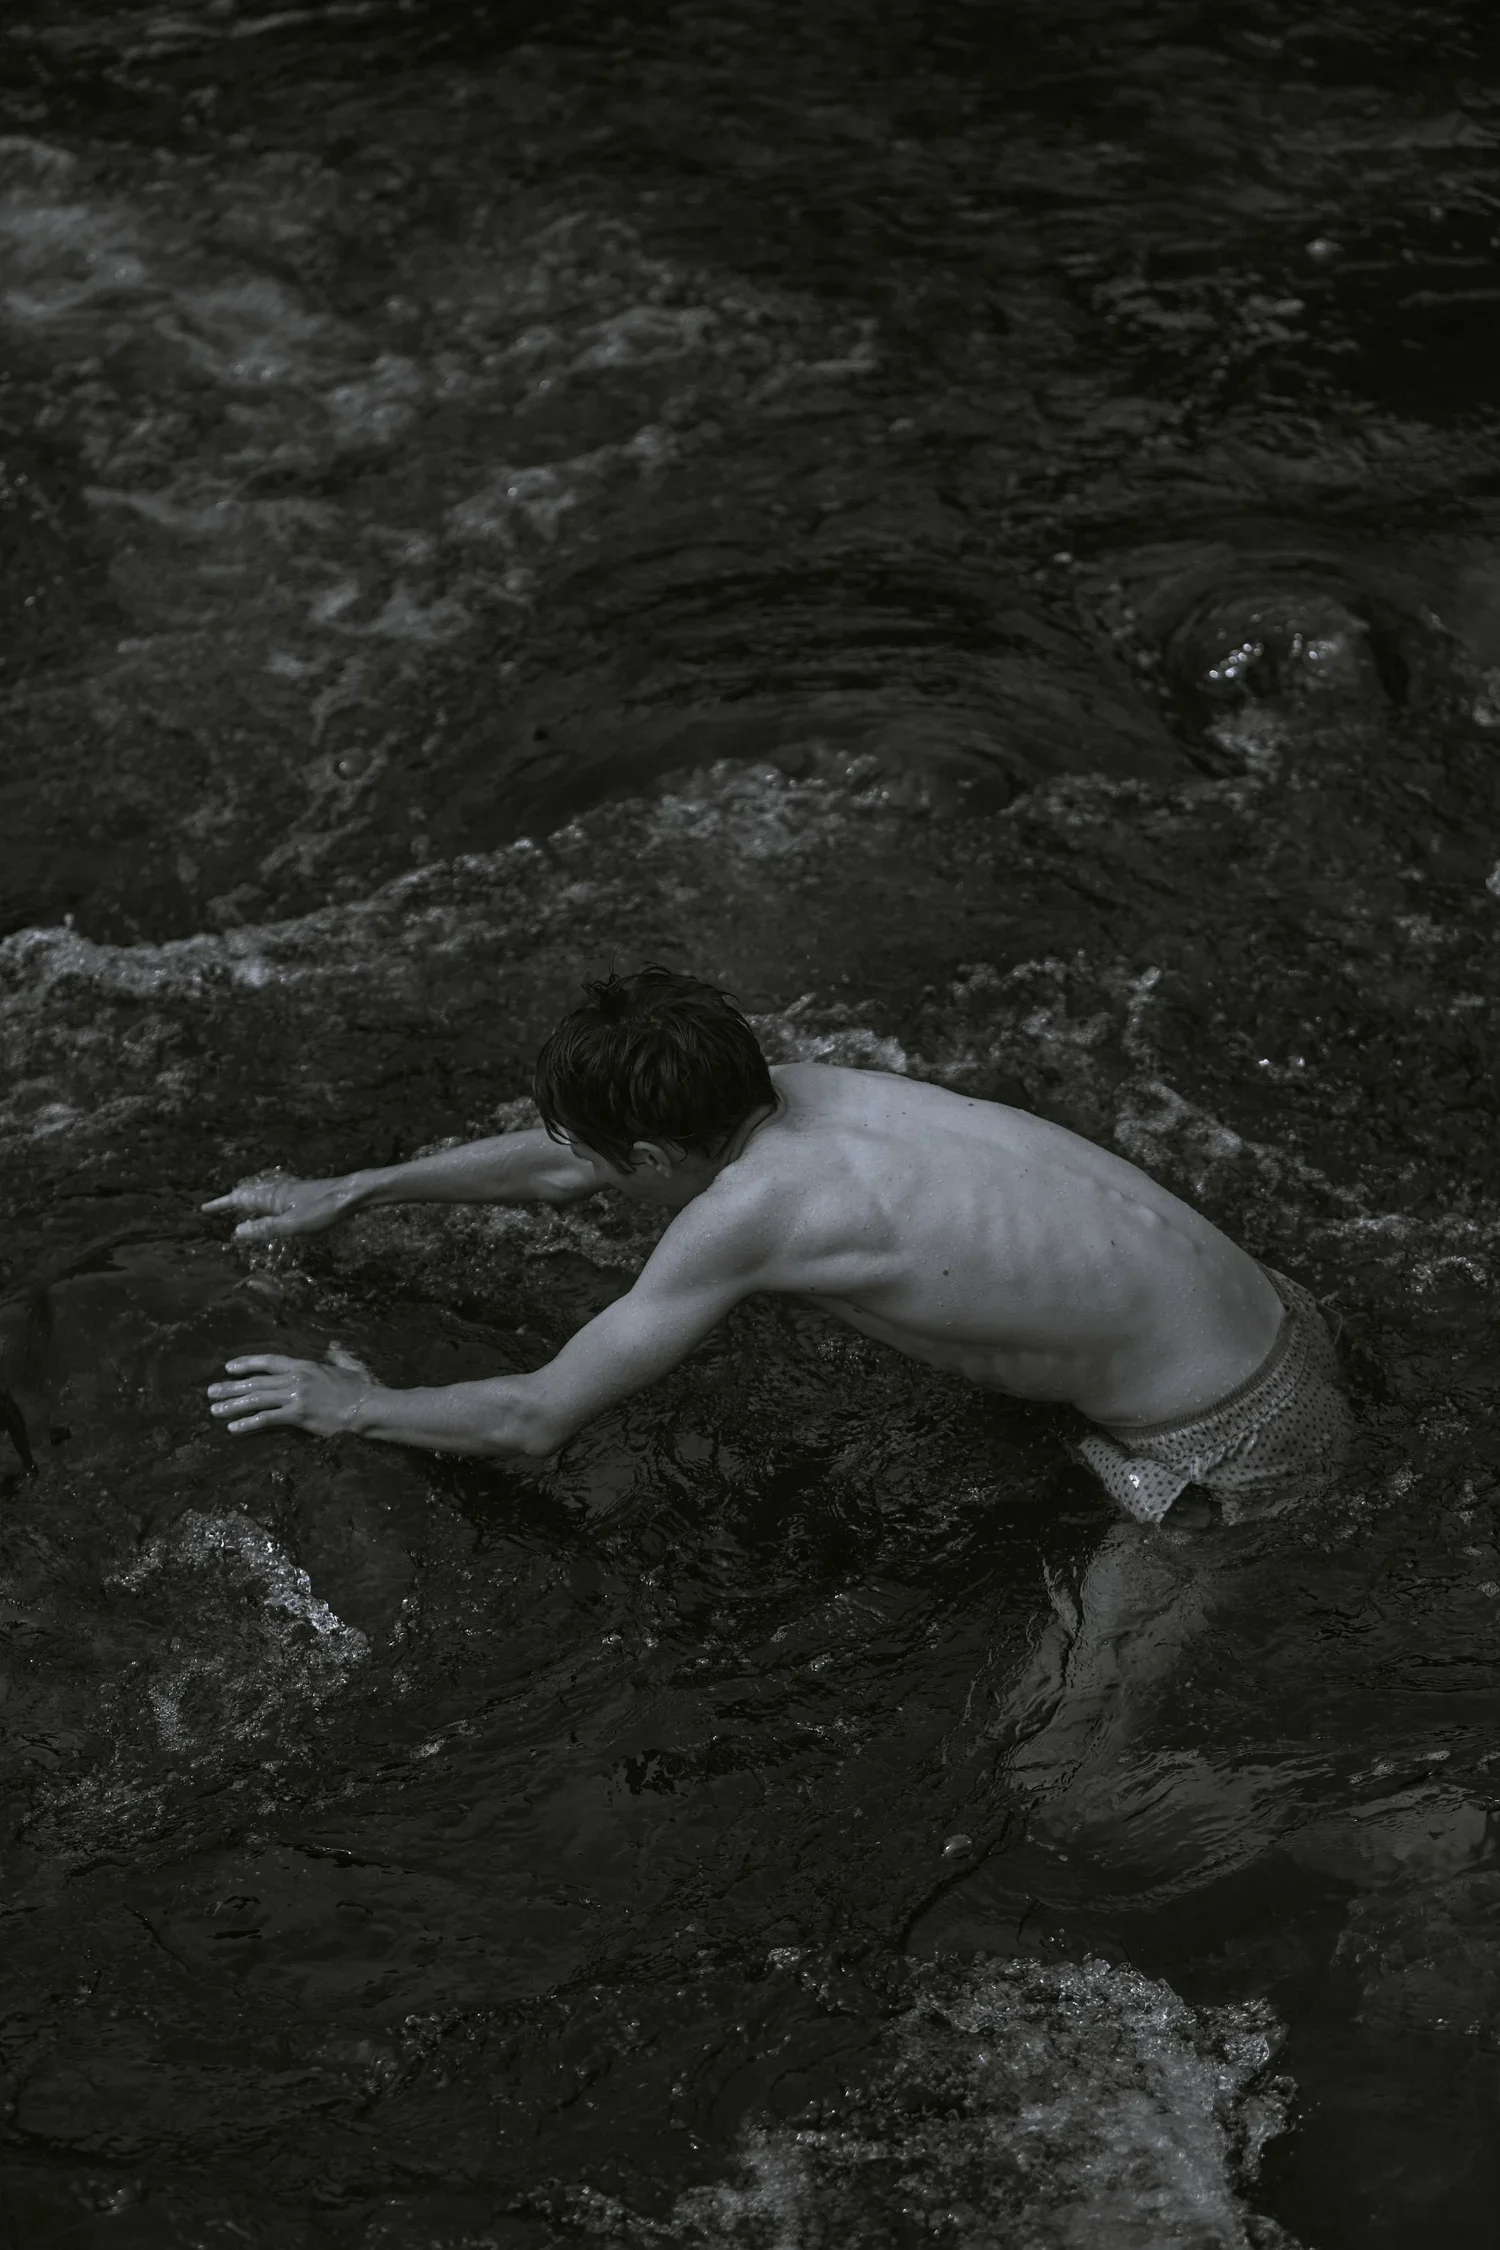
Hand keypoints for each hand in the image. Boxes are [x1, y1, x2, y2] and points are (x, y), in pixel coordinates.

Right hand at [202, 1173, 359, 1241]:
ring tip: (238, 1207)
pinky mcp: (301, 1193)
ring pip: (260, 1194)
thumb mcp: (293, 1225)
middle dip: (231, 1201)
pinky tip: (270, 1207)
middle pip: (247, 1194)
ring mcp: (290, 1191)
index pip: (239, 1199)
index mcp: (271, 1197)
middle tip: (218, 1207)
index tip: (204, 1208)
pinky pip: (273, 1197)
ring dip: (246, 1200)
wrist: (351, 1194)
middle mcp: (277, 1191)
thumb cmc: (323, 1210)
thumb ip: (265, 1229)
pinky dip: (262, 1202)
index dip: (221, 1205)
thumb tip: (236, 1232)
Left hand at [206, 1344, 375, 1437]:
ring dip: (233, 1405)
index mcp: (305, 1366)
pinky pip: (267, 1418)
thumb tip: (335, 1347)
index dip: (247, 1363)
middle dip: (231, 1387)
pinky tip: (234, 1427)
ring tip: (215, 1410)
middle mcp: (296, 1378)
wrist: (367, 1407)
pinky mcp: (298, 1415)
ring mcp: (296, 1396)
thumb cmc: (362, 1388)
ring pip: (257, 1399)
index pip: (269, 1362)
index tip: (229, 1367)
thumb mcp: (350, 1367)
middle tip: (211, 1392)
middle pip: (257, 1381)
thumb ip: (338, 1357)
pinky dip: (249, 1423)